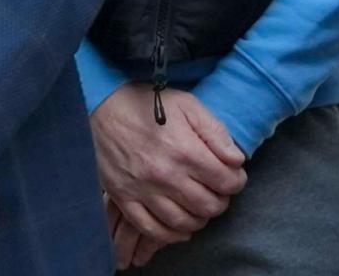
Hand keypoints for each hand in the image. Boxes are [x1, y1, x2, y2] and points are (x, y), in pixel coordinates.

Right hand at [89, 84, 245, 260]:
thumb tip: (237, 160)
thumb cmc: (148, 104)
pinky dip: (170, 234)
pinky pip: (151, 229)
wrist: (101, 106)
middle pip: (207, 206)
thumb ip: (216, 132)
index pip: (226, 182)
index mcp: (185, 151)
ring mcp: (143, 190)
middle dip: (220, 202)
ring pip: (183, 222)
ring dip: (198, 219)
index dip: (236, 181)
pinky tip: (179, 226)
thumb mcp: (188, 105)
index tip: (233, 177)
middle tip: (218, 192)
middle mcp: (166, 175)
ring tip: (200, 206)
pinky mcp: (124, 199)